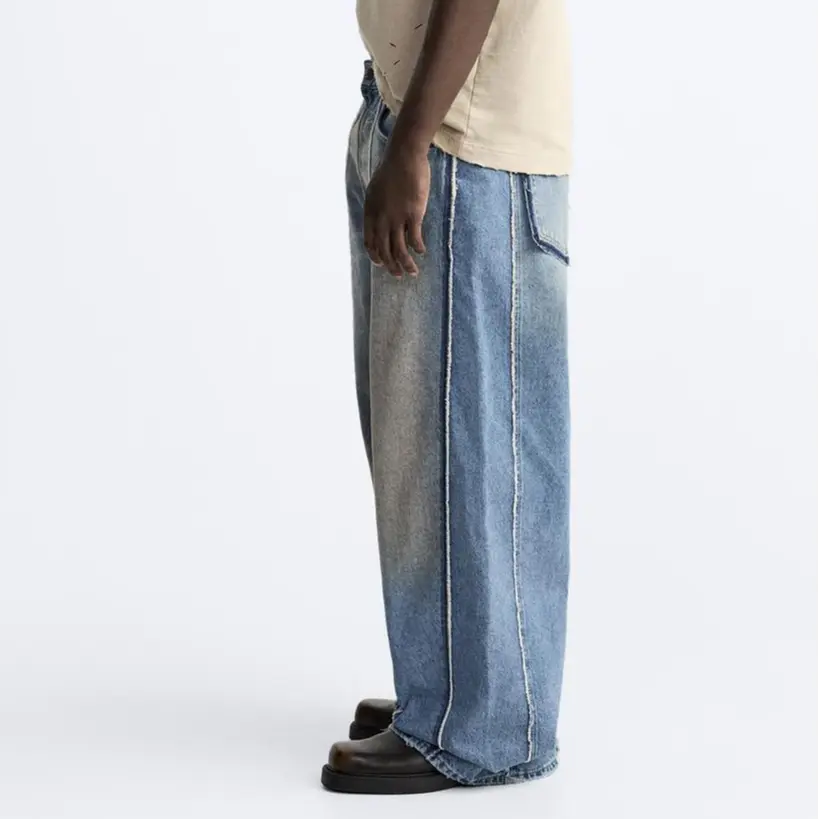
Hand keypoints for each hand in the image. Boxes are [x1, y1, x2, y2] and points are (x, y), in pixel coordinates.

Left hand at [364, 145, 429, 276]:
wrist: (403, 156)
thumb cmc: (391, 170)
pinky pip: (414, 238)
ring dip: (405, 264)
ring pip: (399, 249)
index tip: (380, 263)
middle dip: (390, 265)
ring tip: (412, 272)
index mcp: (371, 213)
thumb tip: (382, 218)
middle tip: (397, 275)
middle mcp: (382, 219)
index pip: (369, 241)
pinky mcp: (413, 214)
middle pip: (384, 249)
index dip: (375, 255)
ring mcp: (397, 218)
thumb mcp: (376, 190)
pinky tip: (421, 252)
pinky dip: (417, 248)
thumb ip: (378, 207)